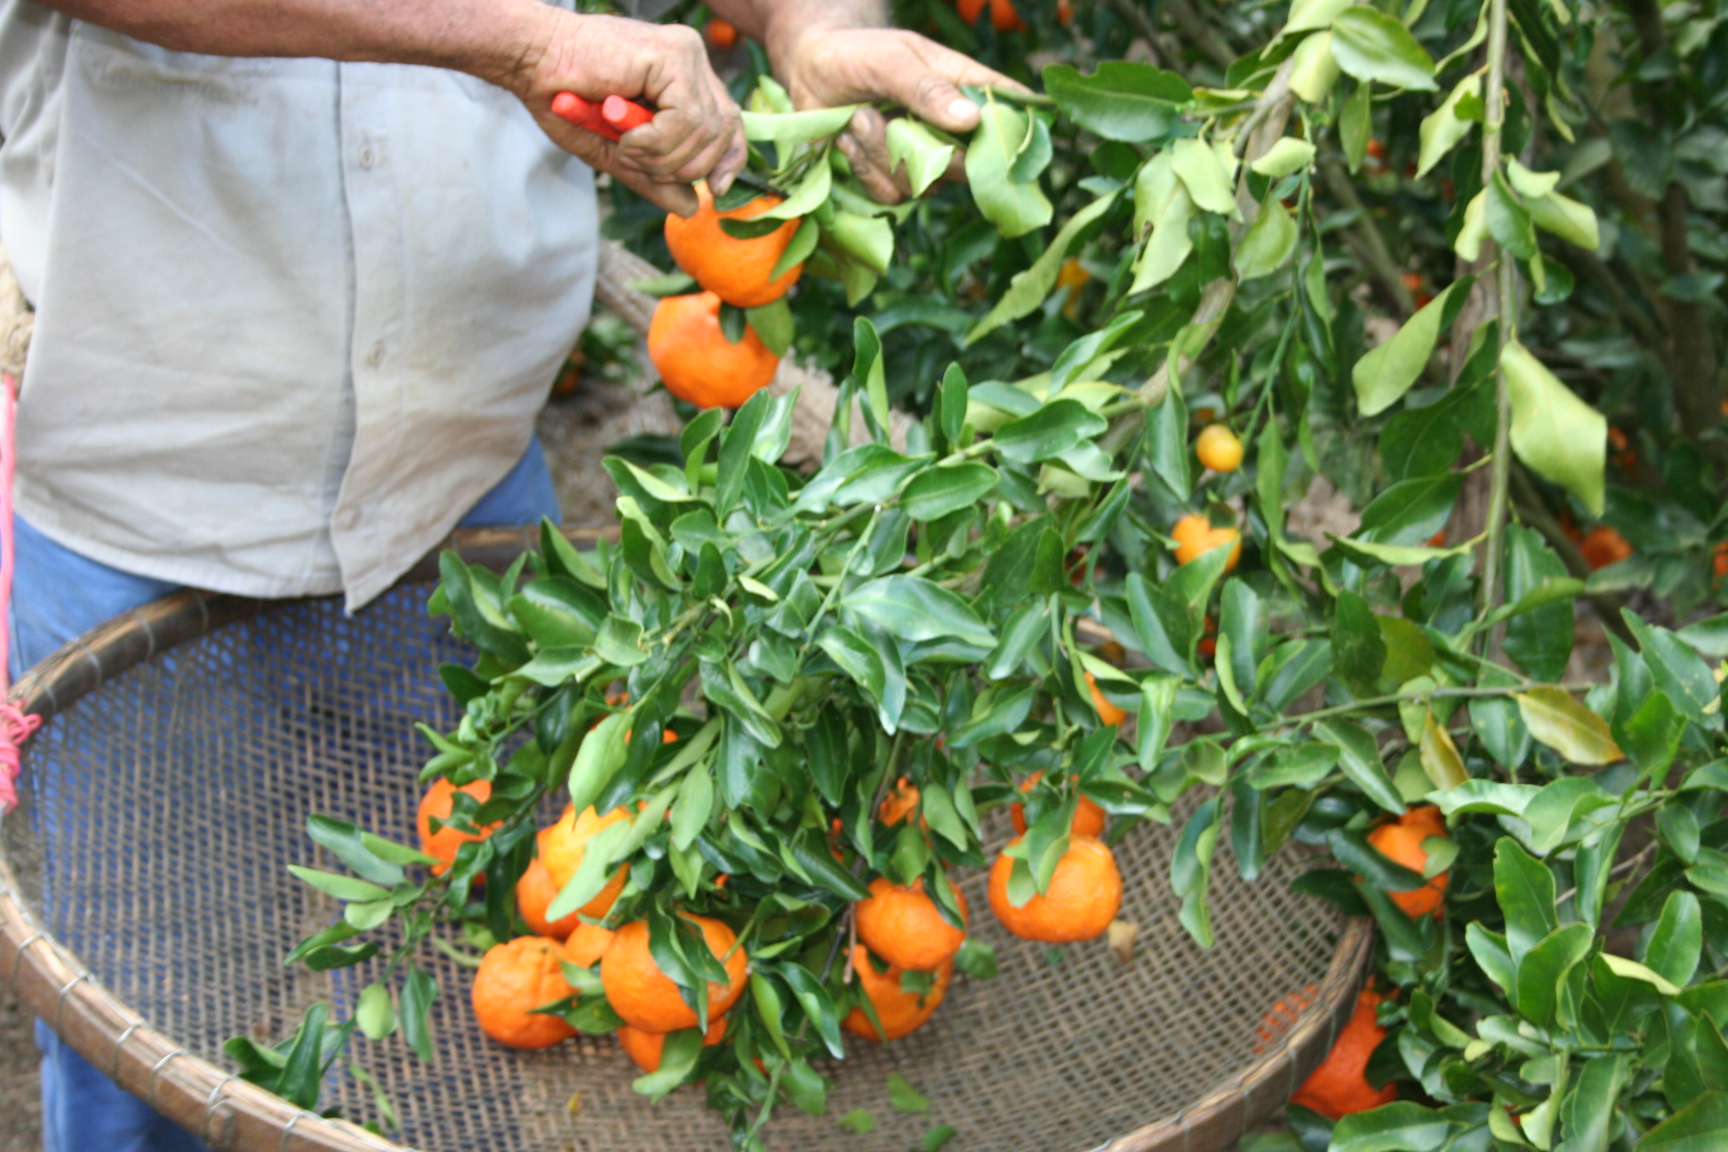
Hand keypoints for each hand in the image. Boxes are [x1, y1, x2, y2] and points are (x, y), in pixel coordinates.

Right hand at [506, 11, 746, 215]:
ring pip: (704, 131)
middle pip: (723, 131)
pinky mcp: (671, 55)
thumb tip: (691, 207)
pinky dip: (654, 141)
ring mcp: (685, 54)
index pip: (729, 122)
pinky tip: (626, 137)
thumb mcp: (617, 151)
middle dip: (685, 166)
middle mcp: (691, 59)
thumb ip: (654, 176)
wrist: (531, 58)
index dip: (729, 159)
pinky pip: (685, 120)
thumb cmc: (565, 97)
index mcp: (685, 75)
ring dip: (662, 156)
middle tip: (640, 164)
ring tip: (625, 147)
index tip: (716, 189)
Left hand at [773, 27, 1026, 203]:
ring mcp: (923, 159)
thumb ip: (926, 88)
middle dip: (927, 152)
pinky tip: (848, 140)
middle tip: (891, 120)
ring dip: (883, 154)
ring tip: (858, 118)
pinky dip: (865, 169)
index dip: (1018, 130)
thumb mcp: (891, 60)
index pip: (1009, 110)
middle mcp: (951, 130)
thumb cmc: (857, 55)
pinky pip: (891, 194)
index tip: (1010, 146)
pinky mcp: (892, 179)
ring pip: (923, 183)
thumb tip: (971, 121)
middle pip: (969, 165)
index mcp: (964, 88)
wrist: (812, 72)